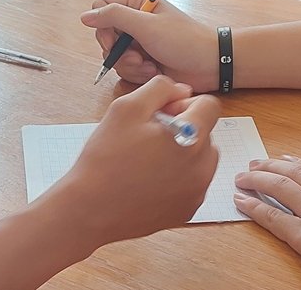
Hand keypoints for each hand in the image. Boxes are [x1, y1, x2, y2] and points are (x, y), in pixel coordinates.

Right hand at [38, 76, 220, 245]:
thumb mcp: (127, 107)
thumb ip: (160, 89)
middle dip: (184, 128)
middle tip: (149, 138)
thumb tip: (183, 91)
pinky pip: (192, 184)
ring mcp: (197, 192)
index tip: (162, 114)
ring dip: (183, 152)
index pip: (210, 106)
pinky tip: (149, 180)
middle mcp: (203, 167)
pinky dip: (178, 177)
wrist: (90, 209)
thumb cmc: (105, 157)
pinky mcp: (187, 211)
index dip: (185, 103)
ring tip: (149, 160)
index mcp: (193, 137)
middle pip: (207, 133)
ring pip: (201, 159)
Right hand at [80, 0, 219, 91]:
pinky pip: (126, 70)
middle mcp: (135, 22)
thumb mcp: (147, 25)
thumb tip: (85, 15)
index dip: (102, 26)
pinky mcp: (143, 62)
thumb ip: (114, 17)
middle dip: (119, 53)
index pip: (101, 8)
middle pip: (105, 36)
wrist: (210, 65)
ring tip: (150, 67)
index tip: (114, 41)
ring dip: (131, 66)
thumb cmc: (184, 40)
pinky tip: (155, 73)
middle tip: (138, 58)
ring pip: (115, 57)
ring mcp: (138, 43)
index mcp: (136, 4)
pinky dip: (138, 74)